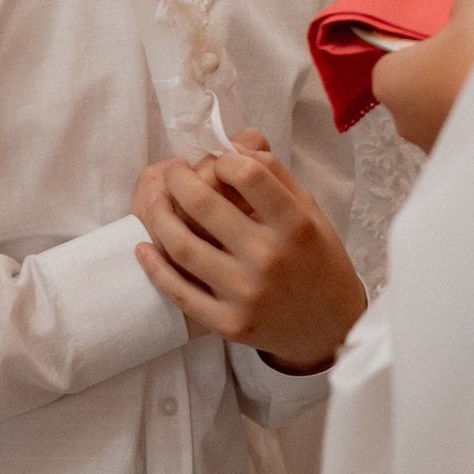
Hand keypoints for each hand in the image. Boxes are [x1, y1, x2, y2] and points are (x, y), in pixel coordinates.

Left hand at [133, 131, 364, 372]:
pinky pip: (179, 292)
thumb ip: (275, 176)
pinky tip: (143, 247)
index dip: (224, 159)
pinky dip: (154, 266)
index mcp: (295, 225)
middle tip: (173, 169)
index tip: (217, 160)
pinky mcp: (229, 324)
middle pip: (204, 203)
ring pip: (182, 246)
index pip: (248, 174)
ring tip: (155, 199)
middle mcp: (270, 258)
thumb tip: (234, 146)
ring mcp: (246, 294)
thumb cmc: (318, 260)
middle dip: (178, 177)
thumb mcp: (310, 212)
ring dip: (158, 215)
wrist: (330, 327)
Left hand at [369, 0, 473, 153]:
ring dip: (467, 98)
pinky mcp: (459, 162)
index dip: (429, 44)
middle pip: (424, 85)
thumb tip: (465, 15)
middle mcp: (401, 119)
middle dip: (448, 73)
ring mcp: (430, 145)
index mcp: (388, 80)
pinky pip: (468, 132)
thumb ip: (460, 7)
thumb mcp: (471, 10)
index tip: (456, 39)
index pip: (400, 56)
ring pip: (446, 111)